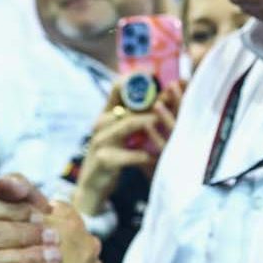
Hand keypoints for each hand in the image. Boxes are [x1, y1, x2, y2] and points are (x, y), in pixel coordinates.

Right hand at [72, 83, 181, 215]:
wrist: (92, 187)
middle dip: (152, 100)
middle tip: (171, 96)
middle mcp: (101, 123)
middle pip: (128, 105)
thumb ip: (134, 118)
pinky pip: (128, 155)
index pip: (117, 88)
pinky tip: (157, 157)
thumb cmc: (111, 157)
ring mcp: (100, 141)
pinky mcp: (103, 160)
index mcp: (106, 114)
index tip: (155, 74)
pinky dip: (144, 155)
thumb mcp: (119, 135)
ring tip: (165, 119)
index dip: (135, 79)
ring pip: (127, 125)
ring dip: (148, 121)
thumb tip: (161, 101)